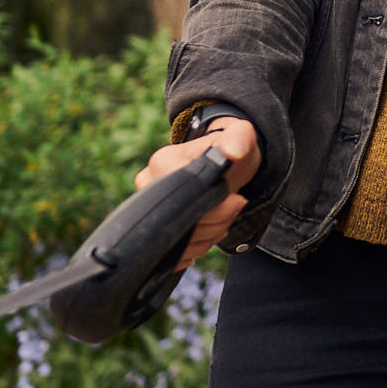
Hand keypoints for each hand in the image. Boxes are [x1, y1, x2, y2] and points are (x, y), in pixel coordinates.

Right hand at [134, 119, 261, 270]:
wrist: (222, 162)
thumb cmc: (228, 148)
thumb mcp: (240, 136)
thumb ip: (238, 139)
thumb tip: (233, 151)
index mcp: (163, 162)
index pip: (186, 199)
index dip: (215, 207)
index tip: (236, 199)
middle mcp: (147, 185)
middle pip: (179, 224)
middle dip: (214, 223)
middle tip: (236, 207)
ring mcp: (146, 208)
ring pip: (177, 242)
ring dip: (208, 237)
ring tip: (225, 218)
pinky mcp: (152, 226)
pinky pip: (172, 251)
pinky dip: (196, 247)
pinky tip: (211, 231)